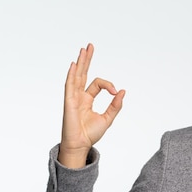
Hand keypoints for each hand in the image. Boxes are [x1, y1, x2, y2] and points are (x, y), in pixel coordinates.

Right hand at [58, 44, 124, 167]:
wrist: (80, 145)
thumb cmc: (90, 134)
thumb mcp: (108, 118)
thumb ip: (115, 105)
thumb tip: (122, 91)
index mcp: (87, 99)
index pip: (97, 84)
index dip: (108, 84)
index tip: (115, 92)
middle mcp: (79, 96)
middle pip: (82, 73)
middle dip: (86, 60)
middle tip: (90, 46)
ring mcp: (72, 98)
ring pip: (76, 76)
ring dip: (80, 62)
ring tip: (84, 49)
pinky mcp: (69, 102)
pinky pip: (69, 86)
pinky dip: (71, 75)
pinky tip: (74, 65)